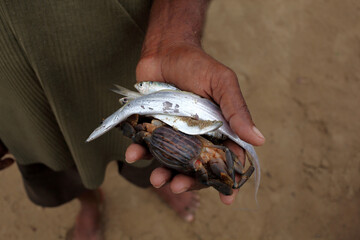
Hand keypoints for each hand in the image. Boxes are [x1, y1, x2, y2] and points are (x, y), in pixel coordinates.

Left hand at [125, 0, 264, 204]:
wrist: (164, 51)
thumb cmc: (197, 65)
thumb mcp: (221, 83)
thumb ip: (236, 110)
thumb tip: (258, 140)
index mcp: (218, 128)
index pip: (226, 157)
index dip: (227, 179)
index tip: (227, 198)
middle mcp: (196, 135)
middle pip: (195, 167)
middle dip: (188, 181)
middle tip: (178, 187)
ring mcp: (174, 133)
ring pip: (170, 162)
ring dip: (163, 174)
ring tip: (156, 179)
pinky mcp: (153, 127)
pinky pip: (146, 145)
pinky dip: (139, 152)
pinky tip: (133, 155)